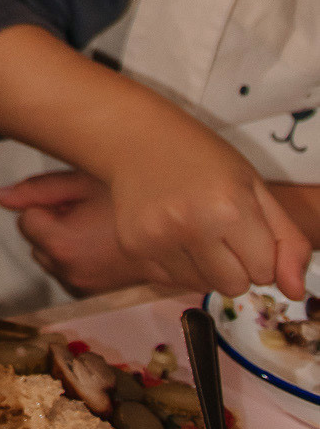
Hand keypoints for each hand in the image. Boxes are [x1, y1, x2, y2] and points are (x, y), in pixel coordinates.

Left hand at [0, 169, 144, 296]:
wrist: (177, 238)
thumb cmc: (133, 203)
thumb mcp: (83, 183)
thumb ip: (38, 189)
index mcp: (61, 243)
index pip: (26, 219)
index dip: (47, 206)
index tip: (73, 202)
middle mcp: (66, 271)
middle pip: (34, 240)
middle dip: (51, 224)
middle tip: (86, 211)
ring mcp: (79, 285)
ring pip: (48, 256)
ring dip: (61, 241)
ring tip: (95, 227)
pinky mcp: (90, 291)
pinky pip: (65, 269)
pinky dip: (73, 257)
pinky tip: (99, 244)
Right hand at [16, 114, 305, 300]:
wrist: (135, 137)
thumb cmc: (201, 157)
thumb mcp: (254, 186)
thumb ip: (287, 240)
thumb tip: (296, 292)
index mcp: (229, 207)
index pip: (264, 272)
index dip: (259, 251)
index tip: (244, 226)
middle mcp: (191, 227)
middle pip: (234, 287)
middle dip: (234, 265)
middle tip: (218, 228)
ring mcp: (157, 240)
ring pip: (202, 287)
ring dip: (204, 267)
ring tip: (191, 228)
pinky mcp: (132, 249)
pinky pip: (171, 282)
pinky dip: (176, 265)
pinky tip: (168, 232)